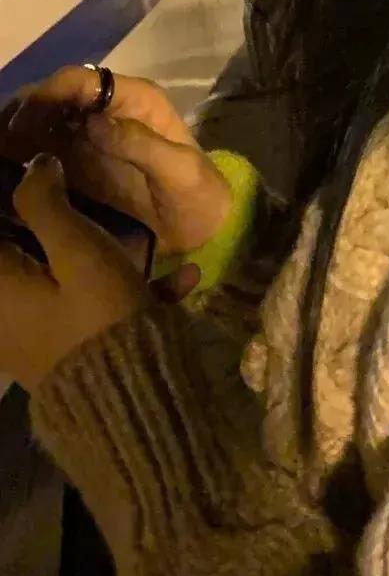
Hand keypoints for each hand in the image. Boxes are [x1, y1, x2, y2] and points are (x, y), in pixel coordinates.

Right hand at [0, 66, 232, 256]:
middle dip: (21, 114)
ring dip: (16, 135)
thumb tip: (96, 122)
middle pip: (53, 100)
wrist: (205, 230)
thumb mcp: (181, 171)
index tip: (22, 123)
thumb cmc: (199, 196)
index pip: (81, 81)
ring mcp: (89, 140)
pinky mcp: (80, 168)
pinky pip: (43, 155)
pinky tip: (8, 175)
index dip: (48, 94)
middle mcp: (105, 113)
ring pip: (42, 125)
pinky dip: (22, 159)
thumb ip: (143, 145)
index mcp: (133, 100)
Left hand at [0, 153, 198, 394]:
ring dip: (103, 254)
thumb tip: (33, 167)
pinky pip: (97, 310)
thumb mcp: (77, 250)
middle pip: (22, 251)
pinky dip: (131, 291)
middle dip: (56, 219)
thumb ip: (45, 202)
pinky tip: (184, 278)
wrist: (135, 408)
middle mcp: (8, 314)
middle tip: (89, 189)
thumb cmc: (97, 318)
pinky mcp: (78, 353)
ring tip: (143, 232)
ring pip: (65, 278)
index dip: (16, 196)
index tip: (42, 174)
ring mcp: (42, 337)